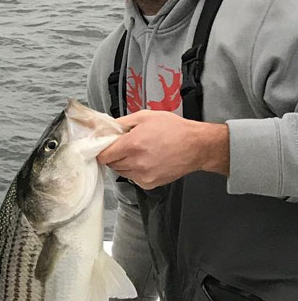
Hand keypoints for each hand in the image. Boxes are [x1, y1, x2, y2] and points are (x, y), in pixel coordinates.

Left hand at [96, 110, 228, 188]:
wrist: (197, 146)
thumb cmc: (174, 129)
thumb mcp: (145, 116)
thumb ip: (122, 123)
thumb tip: (107, 129)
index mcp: (131, 145)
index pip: (103, 156)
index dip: (103, 150)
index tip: (107, 147)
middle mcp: (136, 162)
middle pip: (111, 164)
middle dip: (115, 155)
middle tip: (127, 146)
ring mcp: (143, 175)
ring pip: (121, 172)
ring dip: (125, 163)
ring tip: (140, 152)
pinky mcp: (149, 184)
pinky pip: (133, 178)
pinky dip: (136, 171)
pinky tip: (148, 161)